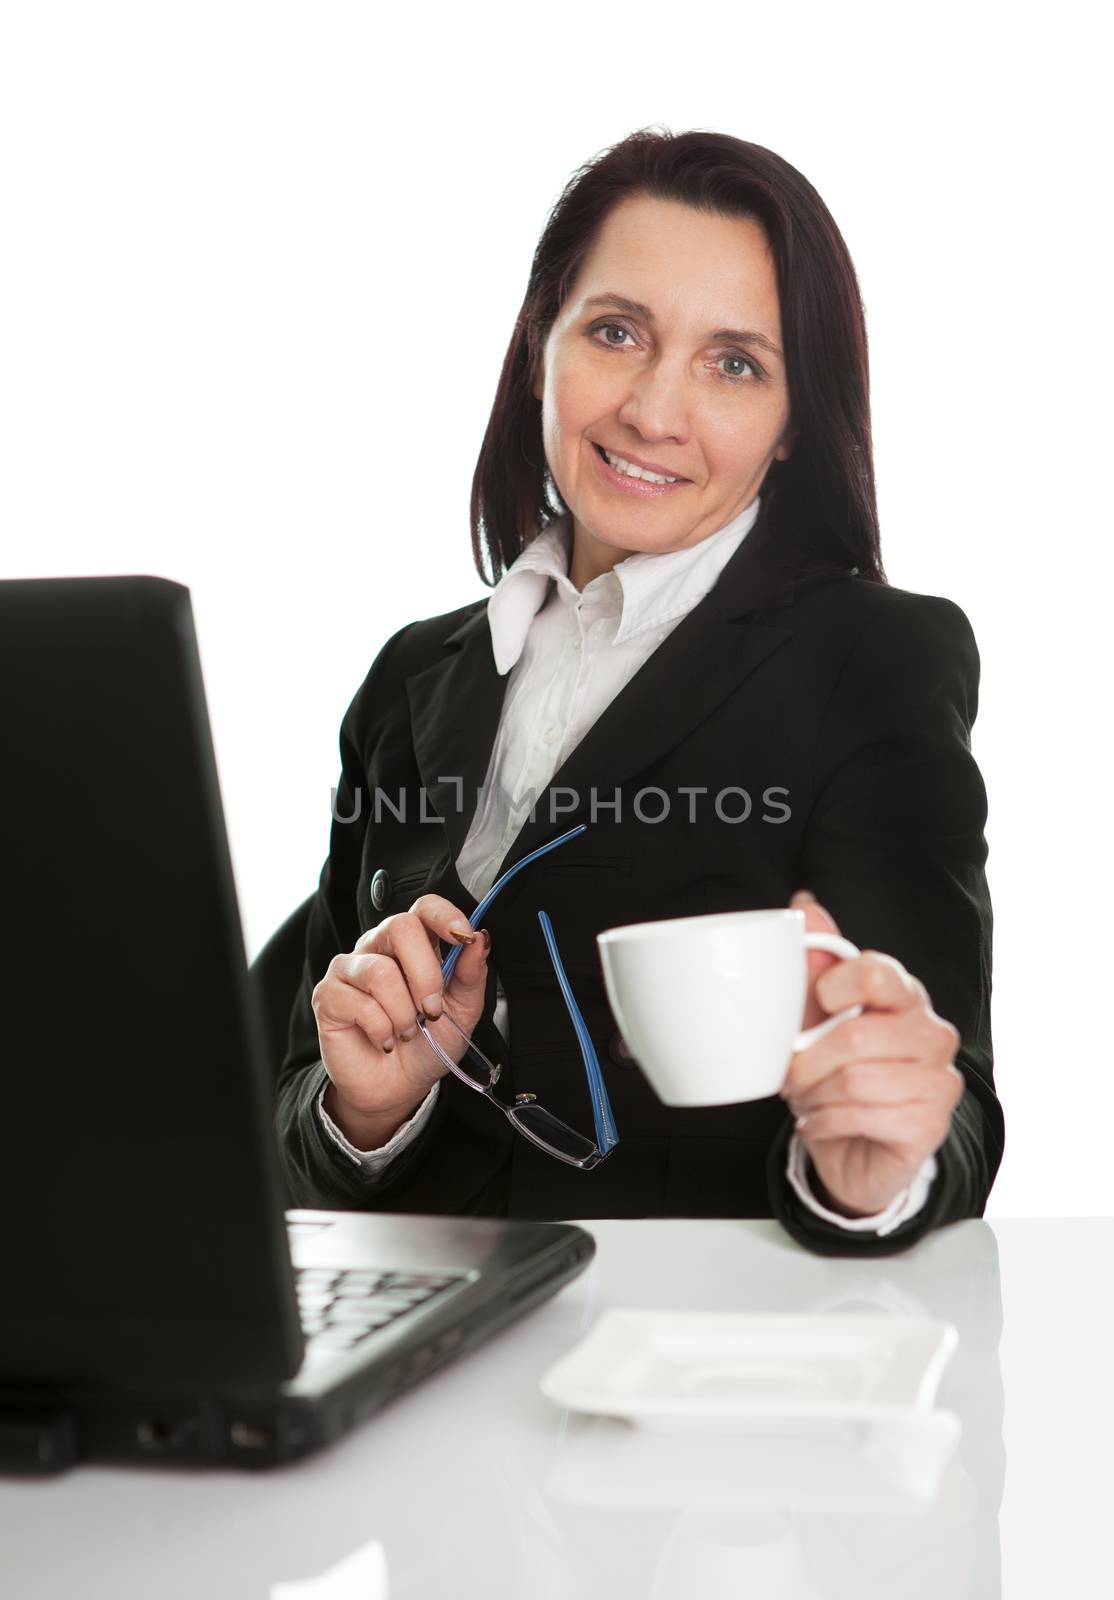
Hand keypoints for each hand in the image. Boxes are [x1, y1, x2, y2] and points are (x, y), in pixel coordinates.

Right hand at [312, 896, 489, 1133]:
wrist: (398, 1087)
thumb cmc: (429, 1043)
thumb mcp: (462, 1012)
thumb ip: (471, 975)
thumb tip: (480, 939)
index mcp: (414, 944)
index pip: (424, 907)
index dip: (443, 915)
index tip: (463, 936)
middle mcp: (378, 947)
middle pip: (400, 927)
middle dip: (425, 973)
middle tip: (432, 1010)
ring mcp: (349, 969)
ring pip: (380, 971)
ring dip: (403, 1013)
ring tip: (406, 1033)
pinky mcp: (328, 995)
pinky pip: (359, 1003)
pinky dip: (381, 1029)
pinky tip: (384, 1041)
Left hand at [780, 890, 963, 1217]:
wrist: (854, 1143)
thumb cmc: (836, 1068)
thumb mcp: (817, 1012)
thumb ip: (816, 958)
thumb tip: (804, 903)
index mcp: (906, 994)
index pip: (876, 973)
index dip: (832, 987)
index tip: (815, 1004)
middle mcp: (933, 1032)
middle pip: (856, 1036)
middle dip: (807, 1062)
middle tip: (791, 1074)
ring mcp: (940, 1080)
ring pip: (856, 1080)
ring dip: (814, 1095)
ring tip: (806, 1098)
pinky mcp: (931, 1124)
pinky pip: (864, 1117)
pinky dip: (825, 1122)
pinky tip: (820, 1122)